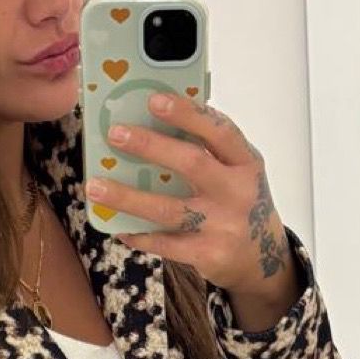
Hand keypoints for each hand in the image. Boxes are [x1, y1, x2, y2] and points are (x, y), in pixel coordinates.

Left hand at [89, 93, 293, 308]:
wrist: (264, 259)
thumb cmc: (239, 202)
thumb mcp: (236, 171)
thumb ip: (207, 148)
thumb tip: (153, 115)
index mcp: (246, 162)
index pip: (220, 131)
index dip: (188, 114)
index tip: (154, 100)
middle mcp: (239, 192)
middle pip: (192, 164)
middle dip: (150, 147)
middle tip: (114, 134)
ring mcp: (225, 226)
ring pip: (170, 209)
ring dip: (128, 198)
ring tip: (95, 187)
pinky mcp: (211, 255)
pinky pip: (167, 244)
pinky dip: (140, 235)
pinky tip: (119, 226)